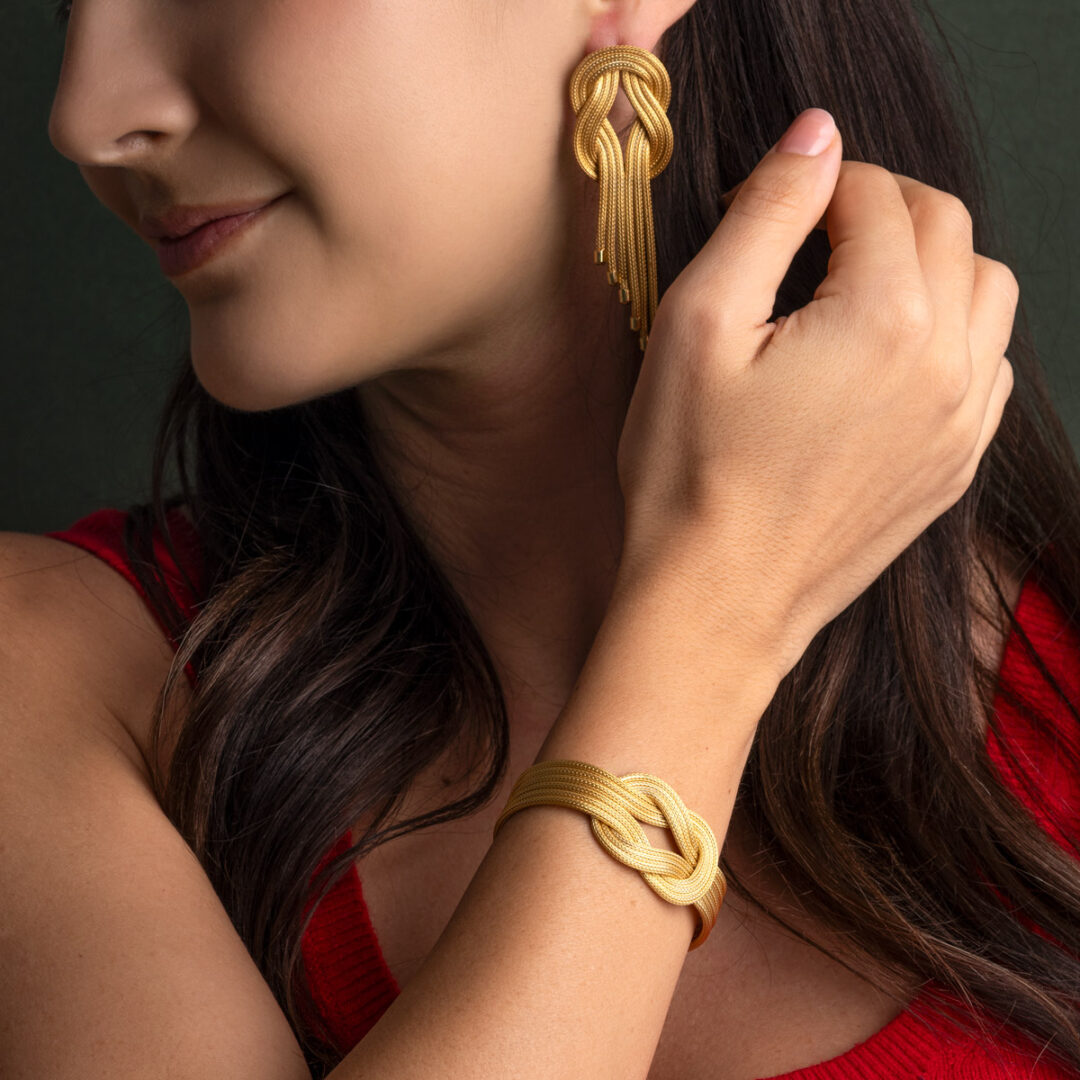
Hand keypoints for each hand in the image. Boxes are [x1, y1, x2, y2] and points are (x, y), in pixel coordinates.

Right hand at [614, 109, 1017, 680]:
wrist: (716, 602)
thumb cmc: (690, 472)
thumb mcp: (699, 322)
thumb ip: (767, 212)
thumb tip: (816, 135)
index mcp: (886, 319)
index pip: (877, 195)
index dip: (816, 184)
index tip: (764, 208)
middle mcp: (947, 364)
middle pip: (946, 227)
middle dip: (880, 207)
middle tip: (809, 231)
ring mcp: (961, 422)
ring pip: (985, 289)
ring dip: (928, 262)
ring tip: (853, 286)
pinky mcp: (954, 466)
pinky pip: (985, 364)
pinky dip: (949, 331)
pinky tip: (885, 354)